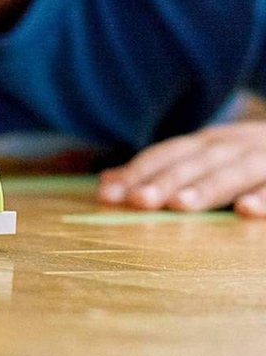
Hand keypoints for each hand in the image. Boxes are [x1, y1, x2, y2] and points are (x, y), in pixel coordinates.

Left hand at [97, 122, 265, 216]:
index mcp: (205, 144)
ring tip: (179, 205)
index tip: (107, 194)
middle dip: (163, 181)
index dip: (137, 173)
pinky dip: (263, 197)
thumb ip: (157, 171)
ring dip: (204, 188)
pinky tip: (245, 211)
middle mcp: (230, 147)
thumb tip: (105, 182)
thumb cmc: (243, 156)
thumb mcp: (201, 157)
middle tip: (137, 201)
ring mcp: (261, 158)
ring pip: (230, 173)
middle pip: (192, 164)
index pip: (165, 156)